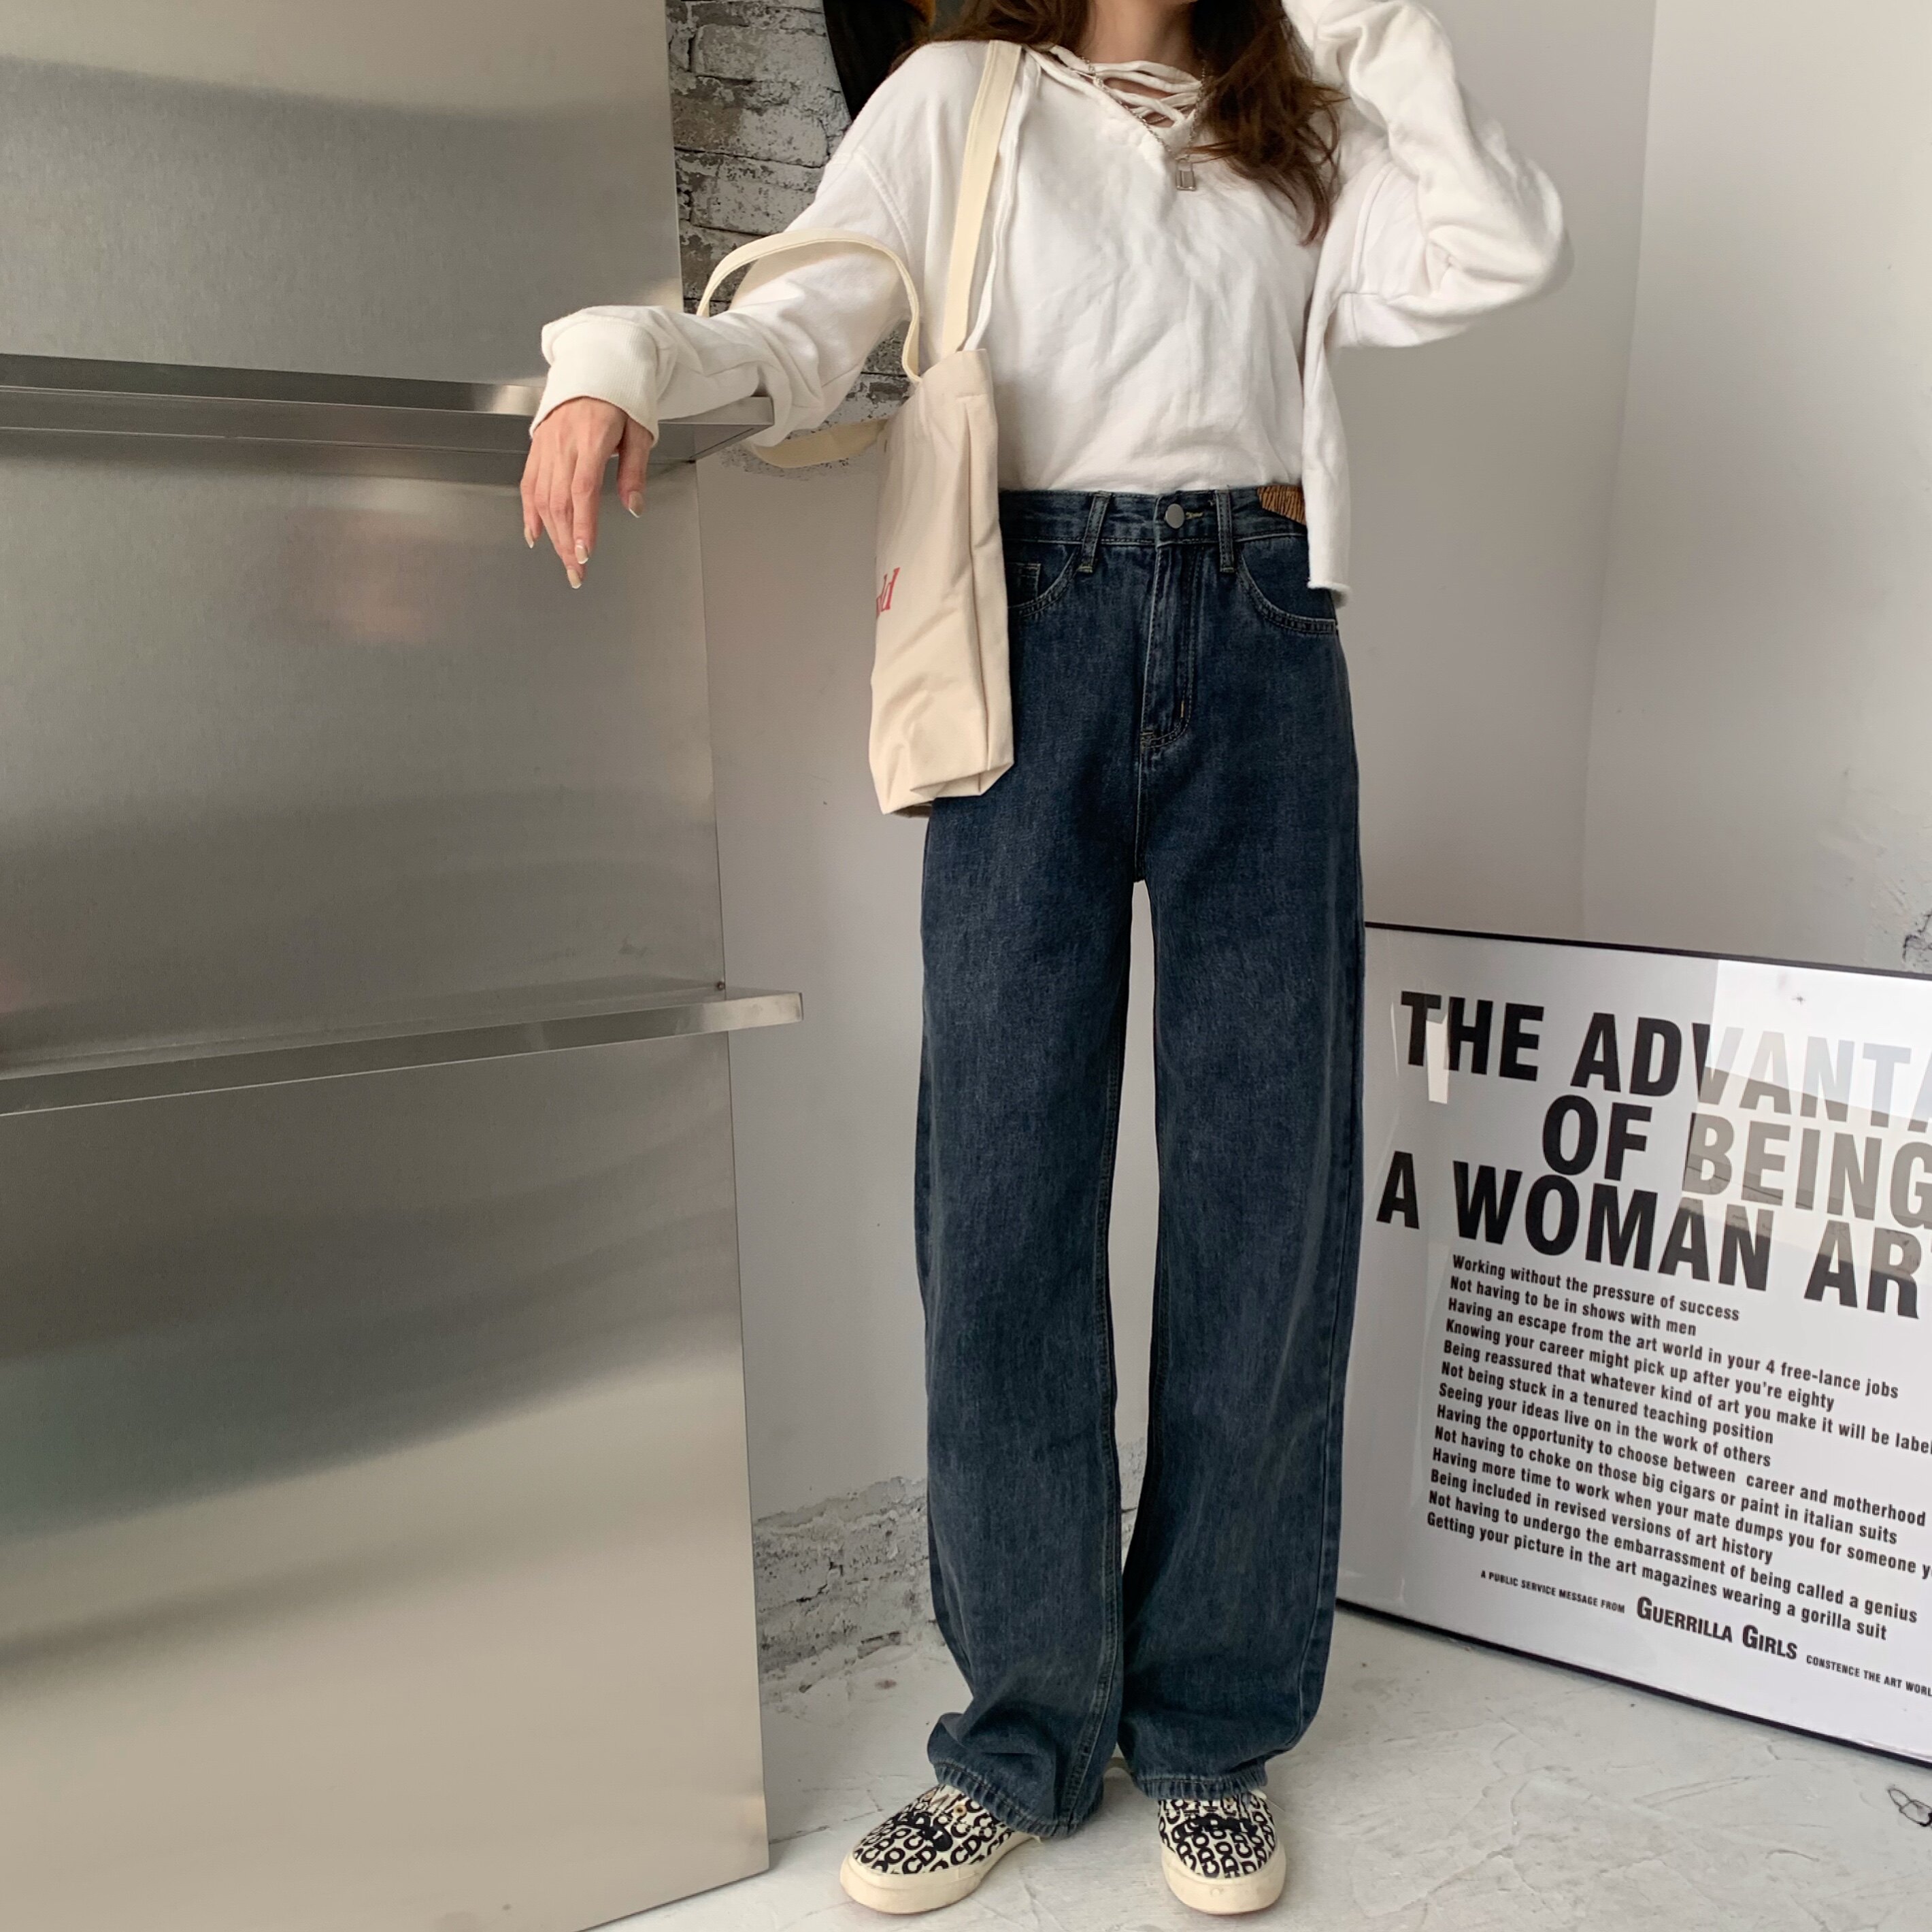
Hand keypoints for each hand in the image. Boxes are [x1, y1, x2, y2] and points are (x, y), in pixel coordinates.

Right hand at [520, 397, 653, 586]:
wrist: (593, 365)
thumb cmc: (620, 398)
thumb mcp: (639, 431)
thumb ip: (634, 471)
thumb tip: (634, 507)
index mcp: (591, 439)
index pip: (583, 490)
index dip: (582, 525)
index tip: (584, 553)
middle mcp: (563, 444)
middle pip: (559, 502)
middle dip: (567, 542)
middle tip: (577, 572)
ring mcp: (546, 446)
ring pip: (542, 498)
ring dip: (551, 535)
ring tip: (563, 561)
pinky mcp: (537, 447)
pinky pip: (528, 483)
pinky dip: (529, 512)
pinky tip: (534, 534)